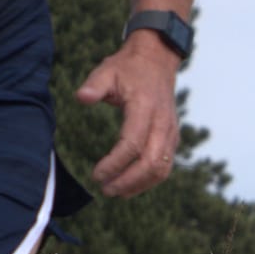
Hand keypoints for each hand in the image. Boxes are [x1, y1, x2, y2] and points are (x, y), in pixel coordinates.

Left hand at [79, 40, 181, 197]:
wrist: (157, 61)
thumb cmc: (128, 68)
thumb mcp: (106, 71)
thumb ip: (94, 86)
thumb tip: (82, 98)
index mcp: (145, 108)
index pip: (133, 144)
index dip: (115, 163)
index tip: (96, 174)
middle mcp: (163, 123)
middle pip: (151, 163)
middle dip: (129, 181)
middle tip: (107, 190)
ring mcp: (170, 131)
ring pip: (163, 167)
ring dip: (142, 184)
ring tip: (119, 192)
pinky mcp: (172, 136)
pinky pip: (166, 164)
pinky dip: (151, 178)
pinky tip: (133, 184)